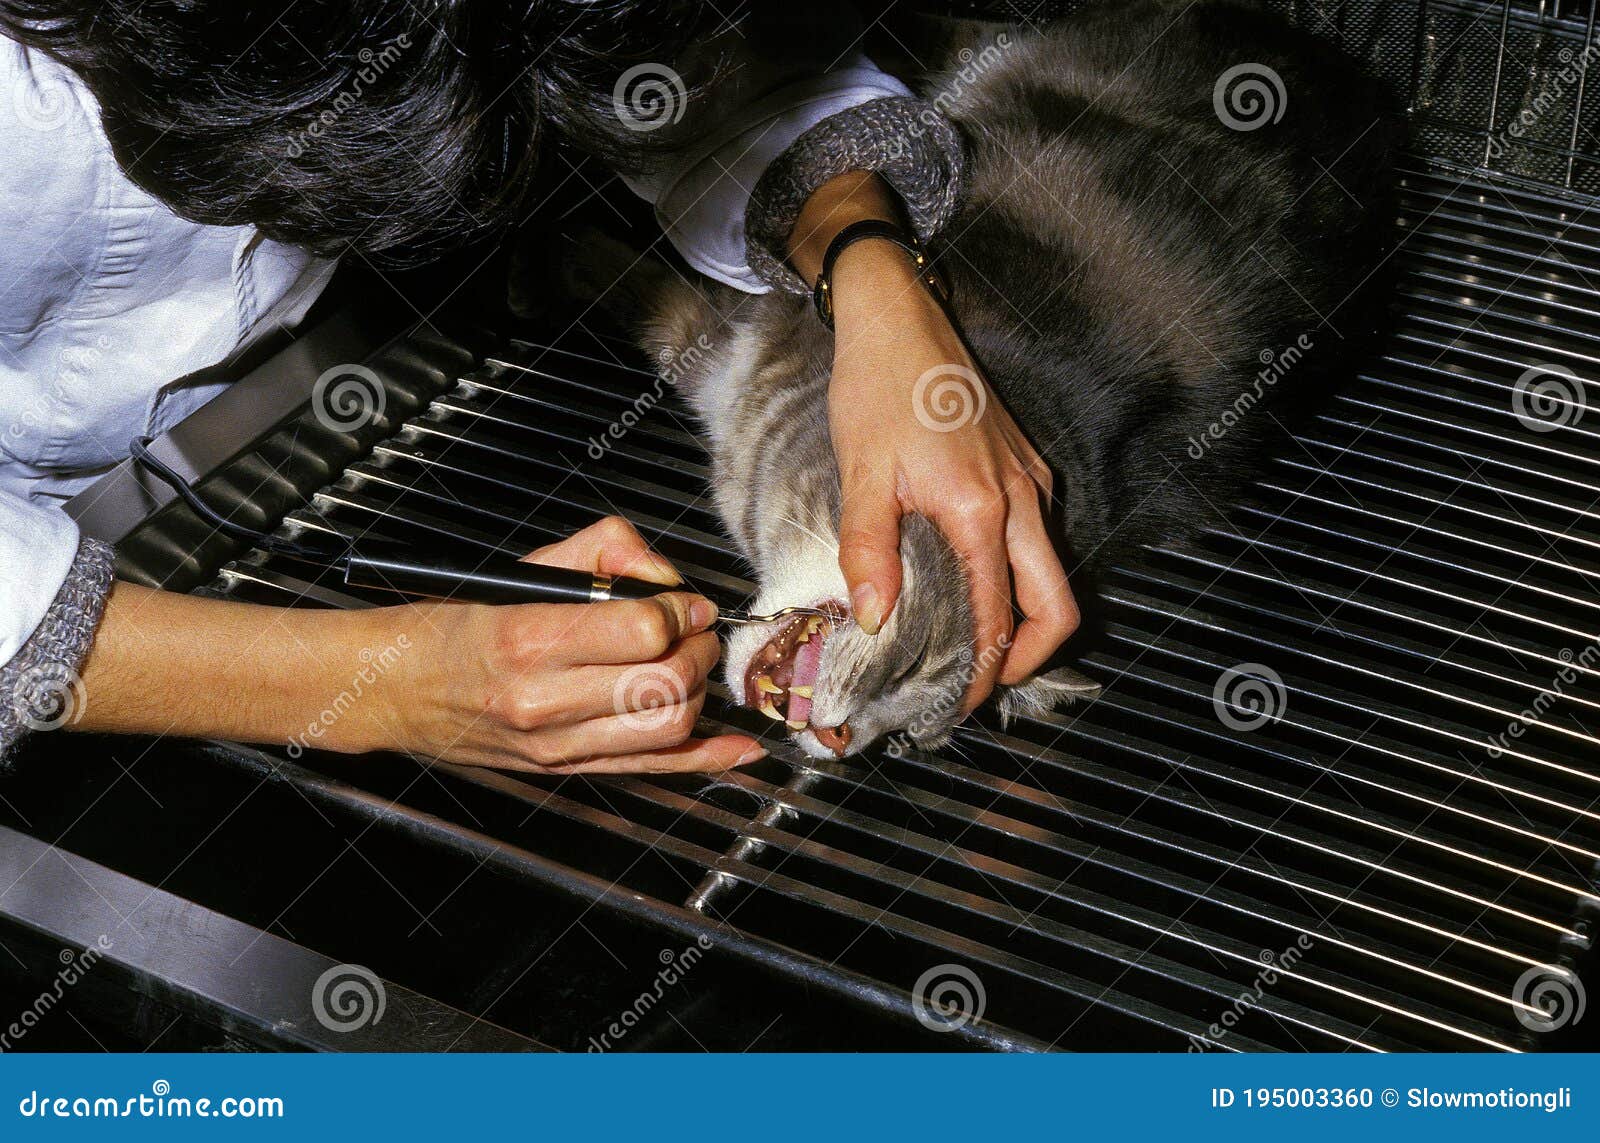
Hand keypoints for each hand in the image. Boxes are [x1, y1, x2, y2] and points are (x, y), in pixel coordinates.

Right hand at [76, 517, 765, 774]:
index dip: (680, 609)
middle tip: (697, 629)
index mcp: (528, 639)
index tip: (686, 600)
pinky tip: (741, 746)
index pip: (642, 630)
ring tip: (691, 661)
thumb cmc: (457, 623)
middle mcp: (543, 701)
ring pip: (668, 726)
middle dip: (699, 649)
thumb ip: (604, 552)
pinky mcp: (565, 770)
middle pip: (665, 681)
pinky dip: (706, 758)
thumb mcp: (526, 567)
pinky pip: (653, 768)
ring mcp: (556, 746)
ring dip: (701, 690)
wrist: (392, 688)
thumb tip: (664, 573)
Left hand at [827, 251, 1079, 711]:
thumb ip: (870, 550)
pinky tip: (970, 582)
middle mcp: (1023, 500)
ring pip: (1050, 573)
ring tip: (971, 645)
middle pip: (1056, 607)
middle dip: (1026, 658)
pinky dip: (1017, 577)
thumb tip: (873, 620)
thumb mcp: (862, 472)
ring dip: (1023, 618)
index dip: (982, 672)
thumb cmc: (879, 387)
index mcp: (983, 510)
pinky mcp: (1024, 465)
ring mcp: (1031, 481)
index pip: (997, 617)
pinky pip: (1036, 538)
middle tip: (979, 686)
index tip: (956, 706)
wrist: (900, 316)